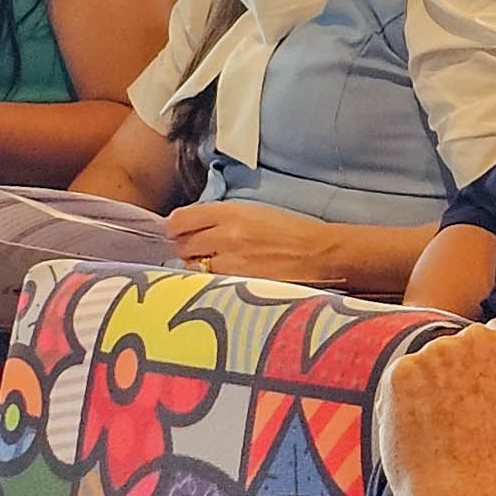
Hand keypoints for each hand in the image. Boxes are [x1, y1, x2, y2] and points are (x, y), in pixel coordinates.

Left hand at [165, 199, 343, 285]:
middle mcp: (226, 235)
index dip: (176, 227)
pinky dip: (211, 282)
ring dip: (198, 267)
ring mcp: (231, 262)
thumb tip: (196, 227)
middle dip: (187, 248)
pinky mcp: (238, 283)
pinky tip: (226, 279)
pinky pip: (208, 283)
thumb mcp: (255, 212)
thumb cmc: (292, 232)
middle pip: (182, 244)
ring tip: (217, 267)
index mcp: (231, 212)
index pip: (181, 219)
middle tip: (200, 252)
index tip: (179, 232)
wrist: (320, 254)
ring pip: (192, 267)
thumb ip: (223, 218)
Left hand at [375, 319, 495, 495]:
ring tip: (450, 434)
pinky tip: (426, 436)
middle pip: (471, 349)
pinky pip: (403, 382)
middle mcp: (479, 337)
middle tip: (478, 425)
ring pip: (436, 364)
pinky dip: (410, 405)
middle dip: (473, 378)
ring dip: (439, 389)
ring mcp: (435, 354)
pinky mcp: (399, 376)